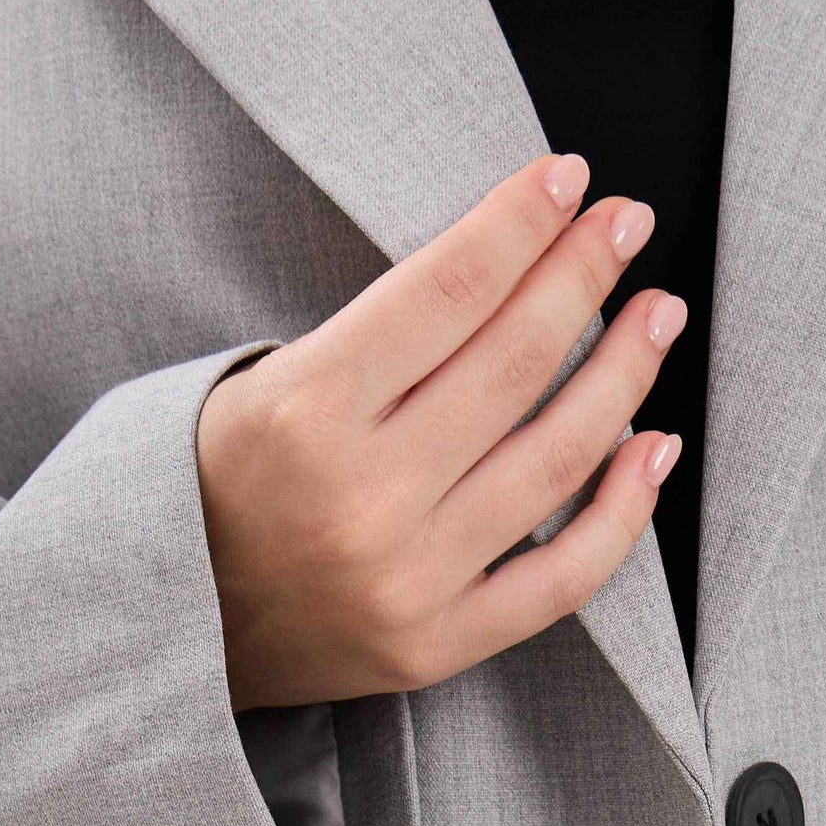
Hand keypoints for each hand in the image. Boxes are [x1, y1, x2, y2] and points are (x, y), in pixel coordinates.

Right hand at [194, 150, 685, 711]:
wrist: (169, 627)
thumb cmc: (219, 484)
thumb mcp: (259, 382)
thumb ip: (377, 339)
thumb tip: (513, 267)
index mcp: (306, 411)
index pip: (449, 289)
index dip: (521, 223)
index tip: (569, 181)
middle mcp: (364, 495)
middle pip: (514, 360)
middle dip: (584, 275)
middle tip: (629, 223)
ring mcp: (409, 578)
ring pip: (555, 458)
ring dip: (624, 372)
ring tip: (656, 315)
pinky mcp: (439, 644)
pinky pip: (563, 579)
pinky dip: (622, 511)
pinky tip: (651, 446)